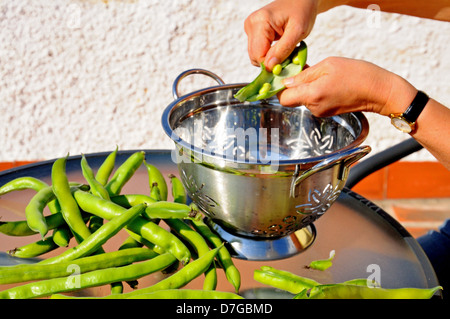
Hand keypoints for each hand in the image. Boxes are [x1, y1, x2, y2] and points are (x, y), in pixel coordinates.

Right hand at [244, 0, 318, 70]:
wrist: (302, 0)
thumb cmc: (303, 11)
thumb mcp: (298, 32)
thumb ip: (283, 50)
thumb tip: (269, 66)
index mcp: (260, 22)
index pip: (258, 55)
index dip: (271, 64)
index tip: (287, 64)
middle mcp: (251, 24)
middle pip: (255, 57)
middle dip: (271, 62)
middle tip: (288, 57)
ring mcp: (250, 28)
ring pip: (256, 56)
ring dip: (271, 58)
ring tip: (285, 49)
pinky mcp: (253, 31)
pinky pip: (258, 50)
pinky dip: (269, 53)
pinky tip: (280, 46)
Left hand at [279, 56, 417, 116]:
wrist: (379, 91)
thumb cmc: (358, 74)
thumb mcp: (329, 65)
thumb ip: (305, 74)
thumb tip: (287, 81)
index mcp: (313, 94)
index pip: (283, 98)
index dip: (280, 87)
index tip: (284, 76)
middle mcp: (314, 107)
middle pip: (292, 99)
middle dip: (294, 86)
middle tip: (305, 70)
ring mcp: (321, 112)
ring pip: (303, 99)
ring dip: (307, 88)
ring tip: (324, 76)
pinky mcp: (327, 113)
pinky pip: (314, 101)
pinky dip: (316, 92)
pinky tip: (329, 83)